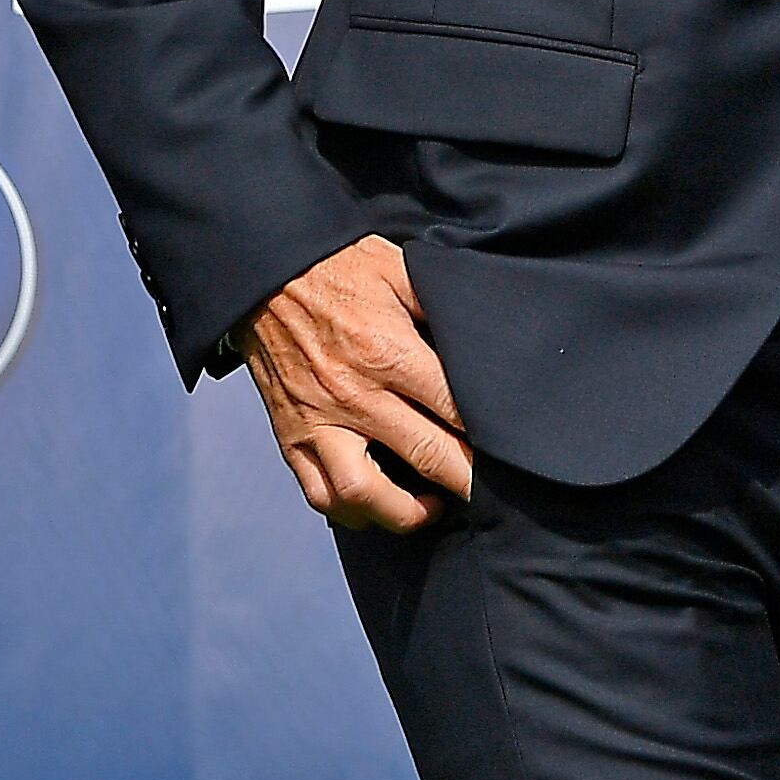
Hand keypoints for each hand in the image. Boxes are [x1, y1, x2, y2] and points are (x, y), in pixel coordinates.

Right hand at [242, 235, 470, 531]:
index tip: (514, 447)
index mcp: (388, 352)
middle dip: (469, 480)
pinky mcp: (290, 435)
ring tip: (434, 507)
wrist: (265, 273)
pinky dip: (350, 512)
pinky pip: (318, 492)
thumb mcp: (402, 268)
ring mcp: (318, 421)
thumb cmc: (341, 265)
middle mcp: (354, 395)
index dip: (492, 433)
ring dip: (405, 513)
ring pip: (363, 494)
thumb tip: (486, 331)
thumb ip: (443, 304)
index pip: (455, 407)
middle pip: (426, 454)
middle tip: (498, 493)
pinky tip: (379, 508)